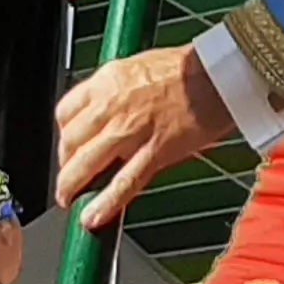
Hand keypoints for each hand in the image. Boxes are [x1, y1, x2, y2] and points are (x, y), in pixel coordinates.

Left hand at [55, 46, 236, 231]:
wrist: (221, 73)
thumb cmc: (189, 67)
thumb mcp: (139, 65)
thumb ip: (117, 89)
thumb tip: (107, 109)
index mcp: (108, 80)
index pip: (66, 111)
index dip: (62, 133)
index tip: (67, 144)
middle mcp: (113, 104)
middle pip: (71, 141)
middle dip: (65, 162)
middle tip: (67, 176)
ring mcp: (132, 130)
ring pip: (87, 163)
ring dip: (71, 186)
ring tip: (69, 199)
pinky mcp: (156, 151)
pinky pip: (124, 182)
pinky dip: (106, 203)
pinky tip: (93, 217)